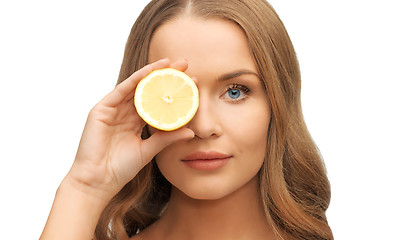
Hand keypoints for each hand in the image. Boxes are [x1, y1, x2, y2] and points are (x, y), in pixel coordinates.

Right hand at [66, 59, 193, 199]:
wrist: (98, 181)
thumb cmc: (120, 168)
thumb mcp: (149, 150)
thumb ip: (167, 139)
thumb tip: (191, 132)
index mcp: (136, 122)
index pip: (158, 102)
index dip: (174, 92)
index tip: (193, 83)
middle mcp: (125, 113)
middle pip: (149, 90)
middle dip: (167, 77)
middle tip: (186, 64)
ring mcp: (113, 110)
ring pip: (136, 86)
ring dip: (153, 73)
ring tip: (171, 63)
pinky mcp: (102, 109)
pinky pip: (121, 90)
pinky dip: (136, 79)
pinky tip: (150, 71)